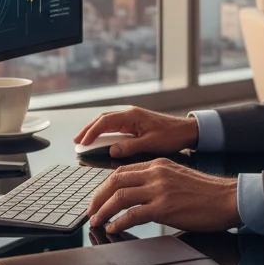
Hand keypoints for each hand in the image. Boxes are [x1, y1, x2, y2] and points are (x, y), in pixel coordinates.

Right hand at [73, 106, 198, 158]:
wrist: (187, 131)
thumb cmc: (171, 136)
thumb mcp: (150, 144)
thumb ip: (129, 146)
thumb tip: (112, 150)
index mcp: (132, 116)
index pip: (105, 122)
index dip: (91, 132)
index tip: (82, 142)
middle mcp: (130, 114)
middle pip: (103, 119)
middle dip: (88, 129)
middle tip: (76, 141)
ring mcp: (132, 118)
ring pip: (108, 122)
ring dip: (95, 130)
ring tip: (84, 141)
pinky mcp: (136, 124)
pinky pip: (116, 126)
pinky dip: (105, 132)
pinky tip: (101, 140)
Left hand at [87, 158, 239, 233]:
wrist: (227, 198)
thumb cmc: (206, 192)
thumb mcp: (177, 177)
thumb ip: (157, 181)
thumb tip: (139, 195)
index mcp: (157, 164)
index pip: (122, 171)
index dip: (105, 185)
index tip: (98, 197)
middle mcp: (155, 173)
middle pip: (115, 181)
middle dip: (98, 196)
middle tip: (91, 209)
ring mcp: (159, 189)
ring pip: (120, 196)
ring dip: (104, 210)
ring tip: (96, 220)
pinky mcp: (164, 207)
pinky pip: (133, 214)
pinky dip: (119, 222)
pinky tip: (113, 228)